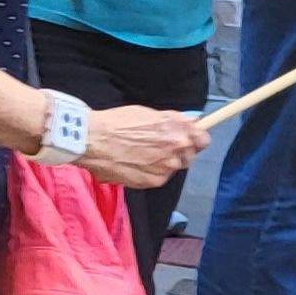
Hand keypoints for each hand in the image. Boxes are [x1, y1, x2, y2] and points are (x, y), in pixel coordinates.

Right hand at [74, 103, 208, 188]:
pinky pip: (159, 177)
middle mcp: (178, 149)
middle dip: (177, 151)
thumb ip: (171, 121)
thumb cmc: (116, 122)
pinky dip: (150, 172)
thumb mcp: (147, 113)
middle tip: (156, 147)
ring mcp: (167, 167)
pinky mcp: (155, 181)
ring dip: (163, 163)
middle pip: (188, 155)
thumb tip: (190, 123)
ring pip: (172, 167)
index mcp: (178, 129)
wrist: (92, 141)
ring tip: (140, 156)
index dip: (194, 139)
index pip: (203, 139)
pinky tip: (133, 164)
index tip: (186, 139)